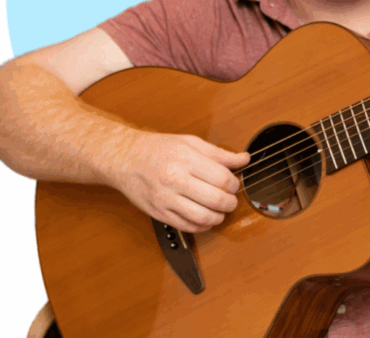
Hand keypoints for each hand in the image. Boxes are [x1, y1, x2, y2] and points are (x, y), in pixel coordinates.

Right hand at [110, 132, 250, 232]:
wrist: (125, 158)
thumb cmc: (159, 149)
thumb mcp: (191, 143)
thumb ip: (220, 154)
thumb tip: (244, 159)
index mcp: (186, 160)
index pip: (222, 178)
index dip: (235, 184)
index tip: (234, 184)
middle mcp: (175, 180)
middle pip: (215, 199)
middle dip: (230, 203)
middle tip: (231, 200)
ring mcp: (165, 199)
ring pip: (202, 217)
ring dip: (219, 218)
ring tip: (221, 211)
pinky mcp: (158, 213)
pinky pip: (187, 226)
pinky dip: (202, 226)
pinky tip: (206, 218)